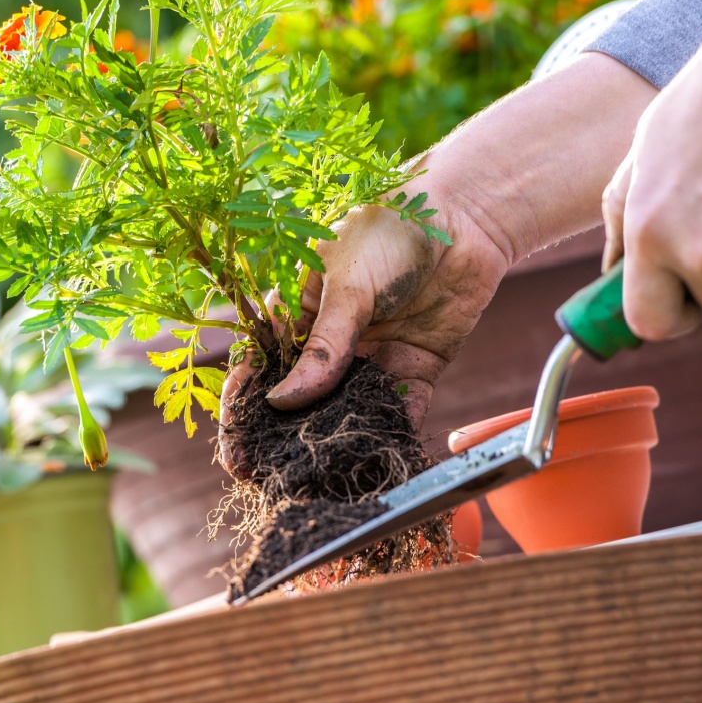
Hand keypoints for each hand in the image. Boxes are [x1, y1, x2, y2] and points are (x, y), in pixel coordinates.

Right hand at [218, 53, 655, 473]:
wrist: (464, 217)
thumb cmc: (389, 231)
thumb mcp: (347, 285)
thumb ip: (323, 346)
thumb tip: (282, 402)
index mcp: (299, 313)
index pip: (261, 368)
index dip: (245, 410)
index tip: (237, 451)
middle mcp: (331, 343)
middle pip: (299, 402)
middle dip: (283, 441)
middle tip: (270, 480)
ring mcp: (372, 358)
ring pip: (346, 412)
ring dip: (335, 445)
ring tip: (321, 485)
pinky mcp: (414, 369)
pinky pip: (400, 412)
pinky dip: (391, 436)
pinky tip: (379, 465)